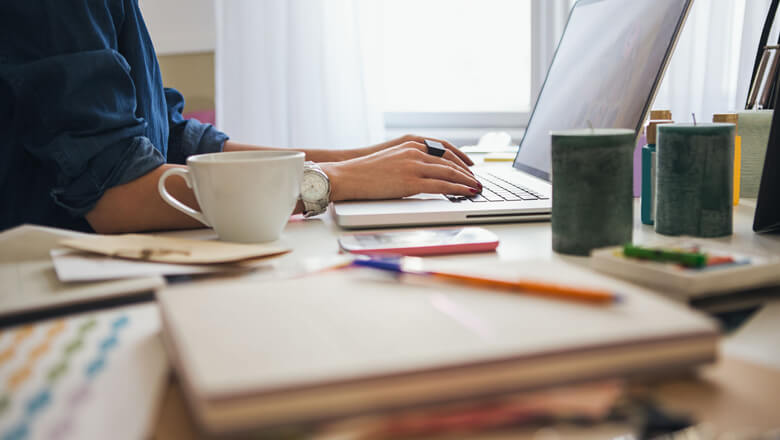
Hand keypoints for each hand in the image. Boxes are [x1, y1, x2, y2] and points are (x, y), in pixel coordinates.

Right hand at [320, 141, 481, 200]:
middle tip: (478, 180)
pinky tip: (466, 192)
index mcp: (411, 145)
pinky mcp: (411, 181)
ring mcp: (414, 166)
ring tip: (477, 188)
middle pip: (450, 161)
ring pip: (449, 172)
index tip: (469, 166)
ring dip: (467, 181)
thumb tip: (422, 174)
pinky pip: (441, 185)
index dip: (459, 159)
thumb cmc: (365, 172)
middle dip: (467, 172)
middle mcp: (415, 152)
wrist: (348, 175)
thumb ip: (408, 162)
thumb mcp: (391, 159)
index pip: (443, 149)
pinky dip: (458, 189)